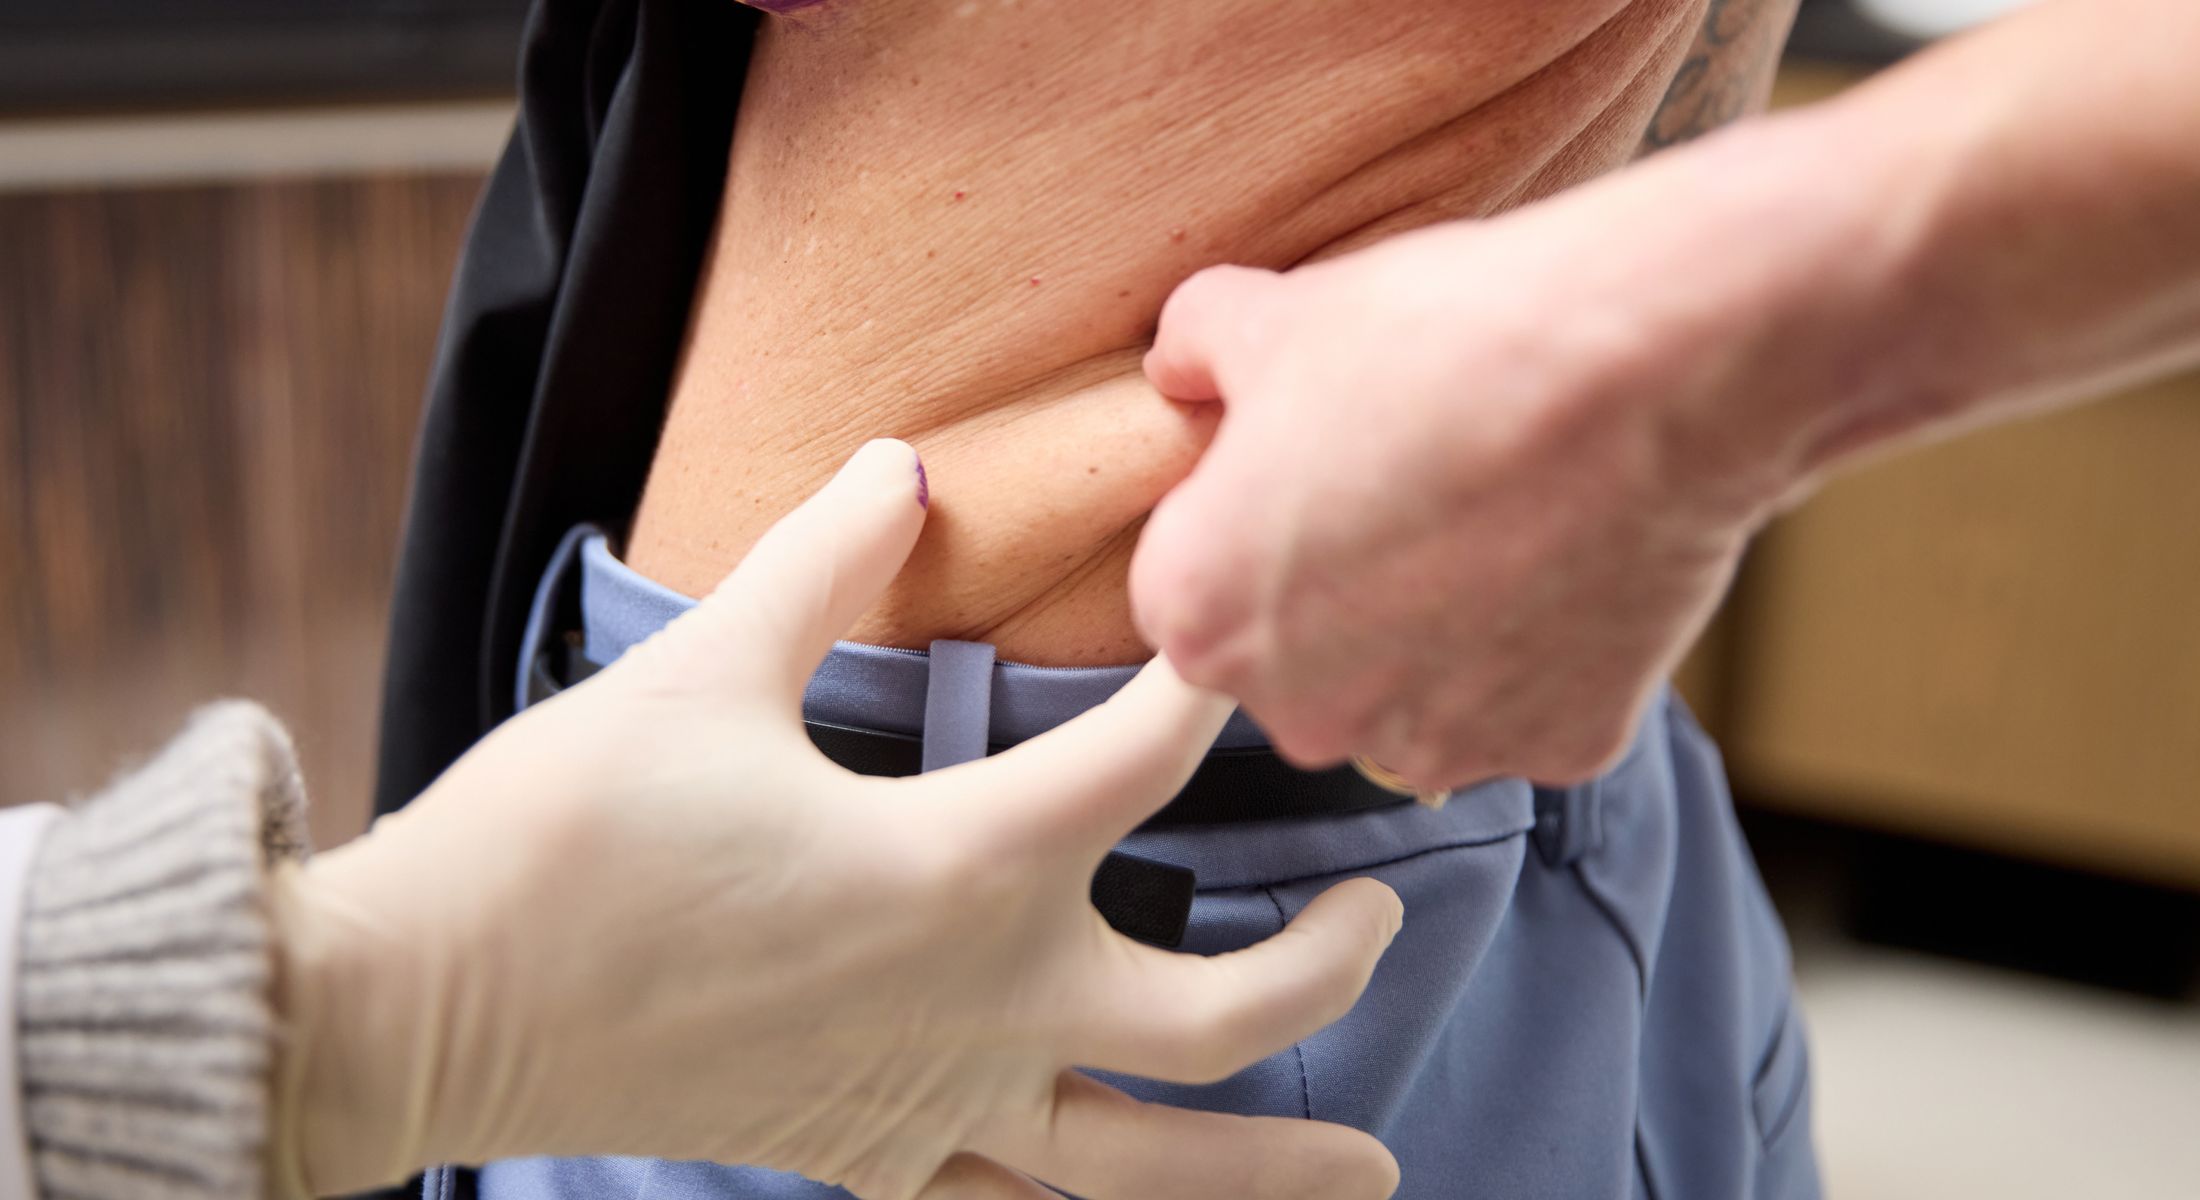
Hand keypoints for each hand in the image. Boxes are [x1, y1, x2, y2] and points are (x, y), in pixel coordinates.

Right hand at [268, 440, 1405, 1199]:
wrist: (434, 1005)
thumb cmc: (567, 832)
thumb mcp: (703, 667)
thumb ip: (823, 555)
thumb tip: (905, 458)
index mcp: (954, 868)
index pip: (1143, 763)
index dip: (1214, 680)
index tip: (1254, 625)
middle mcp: (977, 1003)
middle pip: (1218, 1015)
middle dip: (1326, 969)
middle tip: (1381, 917)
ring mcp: (930, 1098)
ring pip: (1144, 1165)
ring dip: (1269, 1166)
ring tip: (1378, 1169)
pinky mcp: (866, 1152)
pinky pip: (1014, 1194)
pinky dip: (1095, 1190)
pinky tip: (1132, 1185)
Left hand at [1132, 189, 1802, 788]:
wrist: (1637, 370)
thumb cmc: (1440, 341)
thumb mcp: (1281, 314)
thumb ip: (1196, 348)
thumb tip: (1180, 362)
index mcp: (1201, 619)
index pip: (1200, 584)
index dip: (1258, 517)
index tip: (1321, 462)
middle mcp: (1300, 713)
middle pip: (1302, 659)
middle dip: (1343, 592)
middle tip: (1418, 486)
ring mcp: (1434, 744)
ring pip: (1414, 693)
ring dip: (1443, 630)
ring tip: (1501, 516)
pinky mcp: (1557, 751)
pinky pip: (1531, 706)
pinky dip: (1547, 648)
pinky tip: (1572, 556)